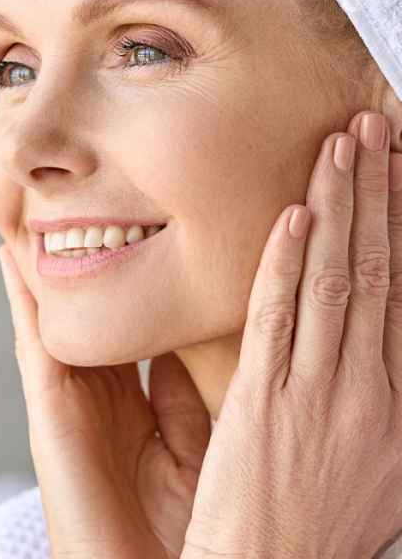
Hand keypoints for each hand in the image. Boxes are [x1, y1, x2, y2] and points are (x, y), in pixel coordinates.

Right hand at [0, 245, 211, 558]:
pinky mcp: (47, 408)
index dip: (138, 288)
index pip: (135, 329)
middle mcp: (100, 392)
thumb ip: (187, 391)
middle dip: (87, 269)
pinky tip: (11, 259)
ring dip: (45, 272)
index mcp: (138, 401)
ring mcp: (69, 397)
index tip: (149, 240)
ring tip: (40, 219)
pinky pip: (33, 342)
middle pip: (91, 316)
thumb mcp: (200, 441)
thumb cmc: (189, 519)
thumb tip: (186, 337)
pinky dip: (20, 300)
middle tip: (86, 211)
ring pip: (55, 319)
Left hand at [181, 111, 401, 558]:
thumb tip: (390, 331)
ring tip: (340, 149)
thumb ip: (386, 396)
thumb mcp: (383, 466)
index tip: (400, 174)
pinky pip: (277, 315)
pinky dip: (285, 261)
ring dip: (338, 207)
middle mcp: (371, 390)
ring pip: (332, 280)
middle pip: (377, 271)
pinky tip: (292, 215)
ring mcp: (316, 390)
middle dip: (378, 195)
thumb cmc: (322, 521)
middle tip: (374, 132)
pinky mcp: (264, 397)